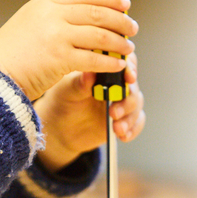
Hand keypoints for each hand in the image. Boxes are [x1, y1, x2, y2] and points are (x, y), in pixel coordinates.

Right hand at [0, 0, 137, 100]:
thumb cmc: (11, 56)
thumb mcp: (28, 25)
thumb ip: (54, 18)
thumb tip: (87, 18)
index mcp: (44, 4)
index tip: (124, 3)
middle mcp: (51, 16)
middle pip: (97, 12)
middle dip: (120, 20)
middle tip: (132, 27)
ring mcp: (56, 36)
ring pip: (100, 34)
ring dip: (119, 42)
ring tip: (128, 48)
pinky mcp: (60, 59)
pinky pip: (94, 59)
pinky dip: (110, 62)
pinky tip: (118, 66)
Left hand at [35, 53, 145, 172]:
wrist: (60, 127)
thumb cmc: (63, 100)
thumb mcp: (68, 90)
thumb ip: (81, 83)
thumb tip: (90, 73)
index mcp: (105, 69)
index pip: (124, 62)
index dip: (130, 67)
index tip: (128, 77)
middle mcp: (117, 83)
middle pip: (133, 86)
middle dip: (127, 99)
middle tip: (115, 111)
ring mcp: (122, 101)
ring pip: (136, 105)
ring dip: (129, 117)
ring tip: (117, 127)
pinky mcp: (124, 119)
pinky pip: (136, 123)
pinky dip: (133, 129)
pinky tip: (123, 135)